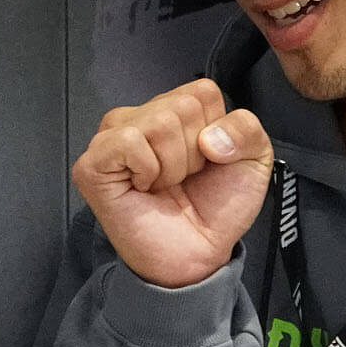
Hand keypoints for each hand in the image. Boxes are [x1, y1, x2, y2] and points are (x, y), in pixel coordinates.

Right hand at [71, 78, 274, 288]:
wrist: (199, 254)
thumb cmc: (216, 208)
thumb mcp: (253, 160)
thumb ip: (247, 129)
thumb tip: (209, 137)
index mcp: (171, 109)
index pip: (202, 91)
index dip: (216, 131)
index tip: (206, 162)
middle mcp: (138, 116)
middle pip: (183, 106)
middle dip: (194, 153)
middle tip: (182, 179)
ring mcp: (111, 137)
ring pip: (160, 122)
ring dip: (174, 167)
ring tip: (164, 186)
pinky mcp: (92, 163)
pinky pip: (129, 141)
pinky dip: (148, 170)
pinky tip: (143, 188)